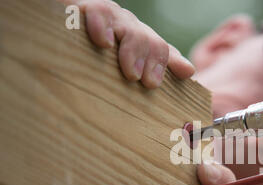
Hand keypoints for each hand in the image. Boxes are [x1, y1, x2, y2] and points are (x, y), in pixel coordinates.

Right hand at [59, 0, 194, 87]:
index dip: (167, 62)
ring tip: (132, 73)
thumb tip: (190, 71)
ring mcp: (105, 17)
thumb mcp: (126, 68)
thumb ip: (157, 68)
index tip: (172, 78)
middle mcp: (124, 26)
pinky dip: (100, 24)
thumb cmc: (92, 59)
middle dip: (151, 59)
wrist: (58, 38)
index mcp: (137, 41)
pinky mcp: (80, 9)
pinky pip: (95, 11)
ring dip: (133, 49)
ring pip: (126, 25)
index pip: (160, 50)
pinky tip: (104, 41)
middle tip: (149, 83)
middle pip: (146, 38)